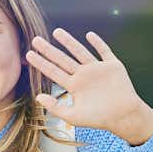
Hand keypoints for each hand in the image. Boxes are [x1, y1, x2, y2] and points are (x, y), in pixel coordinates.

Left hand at [25, 29, 152, 144]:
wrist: (124, 117)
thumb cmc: (99, 119)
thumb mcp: (73, 116)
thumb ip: (55, 107)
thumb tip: (38, 97)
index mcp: (74, 86)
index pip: (54, 72)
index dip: (41, 63)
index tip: (29, 54)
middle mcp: (83, 75)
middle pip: (63, 59)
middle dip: (49, 50)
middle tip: (35, 39)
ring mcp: (97, 69)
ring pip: (80, 52)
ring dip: (69, 42)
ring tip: (56, 32)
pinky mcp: (112, 66)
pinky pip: (104, 51)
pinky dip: (98, 43)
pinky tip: (89, 35)